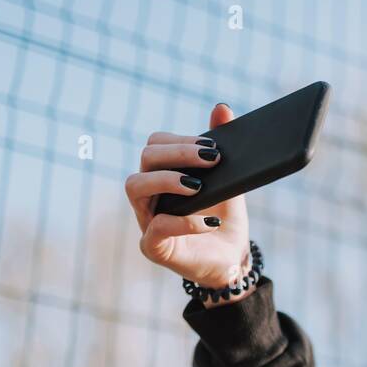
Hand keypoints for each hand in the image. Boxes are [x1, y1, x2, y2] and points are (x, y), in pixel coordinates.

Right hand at [126, 103, 251, 303]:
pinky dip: (183, 222)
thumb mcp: (228, 181)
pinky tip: (208, 223)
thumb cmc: (224, 218)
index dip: (180, 141)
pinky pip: (156, 227)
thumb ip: (220, 148)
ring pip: (135, 185)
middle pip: (145, 159)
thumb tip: (222, 107)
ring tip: (198, 186)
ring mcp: (146, 219)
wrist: (232, 260)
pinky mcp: (153, 246)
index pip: (156, 144)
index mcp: (162, 175)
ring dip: (167, 179)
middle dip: (178, 154)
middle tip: (213, 160)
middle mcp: (148, 194)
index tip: (213, 147)